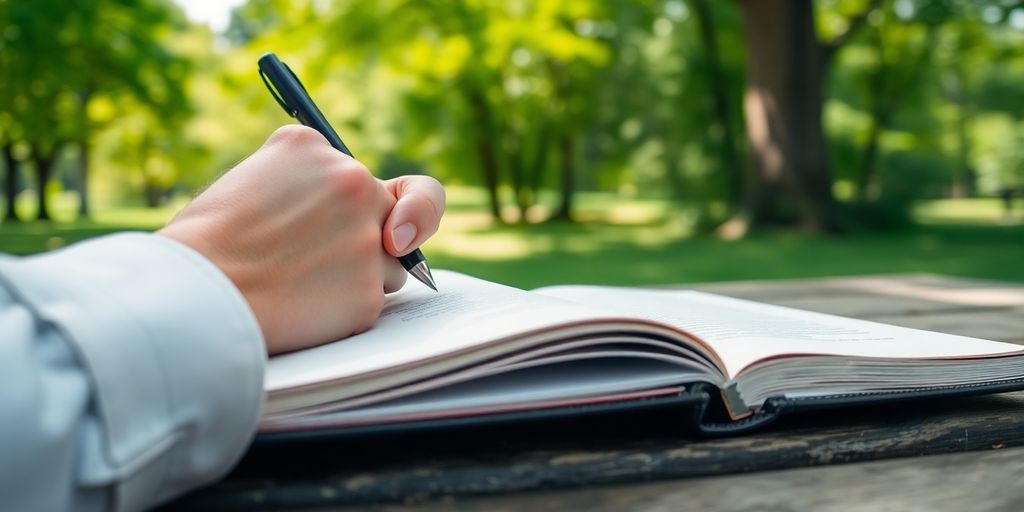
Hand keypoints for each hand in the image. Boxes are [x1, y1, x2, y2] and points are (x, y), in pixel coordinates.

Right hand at [158, 125, 444, 354]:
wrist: (196, 293)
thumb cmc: (205, 243)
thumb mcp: (251, 177)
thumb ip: (304, 183)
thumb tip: (333, 207)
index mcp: (318, 150)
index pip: (367, 174)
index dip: (401, 203)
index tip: (398, 228)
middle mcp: (354, 184)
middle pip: (392, 221)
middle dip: (370, 242)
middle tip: (326, 263)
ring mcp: (368, 238)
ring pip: (391, 268)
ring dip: (361, 279)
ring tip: (302, 284)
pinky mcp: (368, 291)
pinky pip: (371, 304)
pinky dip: (344, 313)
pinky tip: (304, 308)